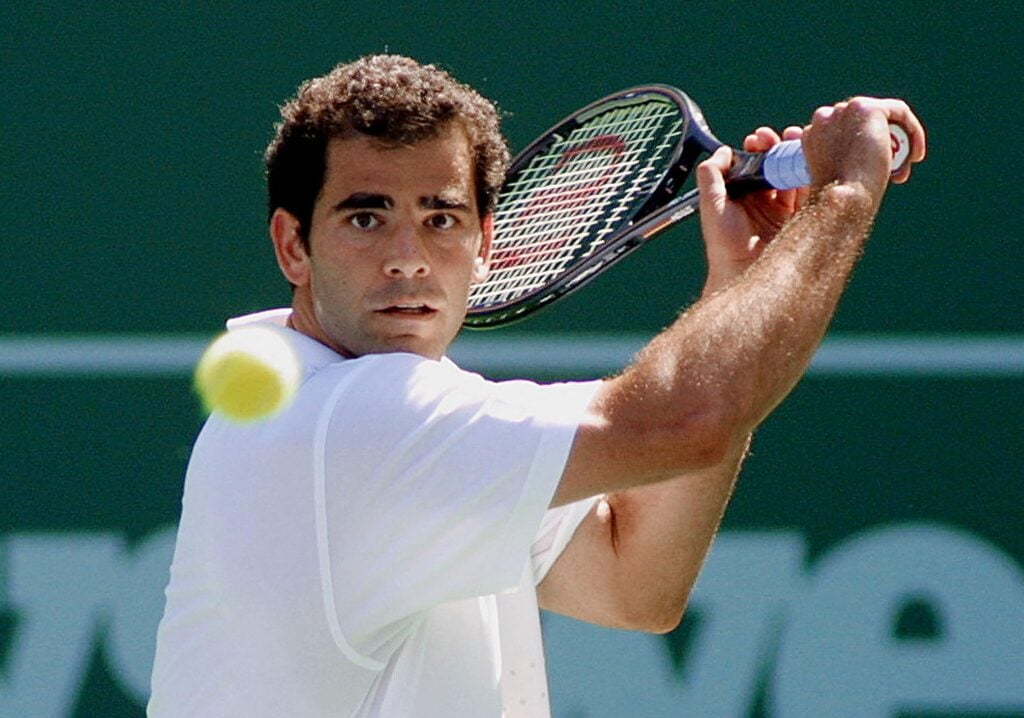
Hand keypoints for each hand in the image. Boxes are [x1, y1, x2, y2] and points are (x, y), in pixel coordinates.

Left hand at [697, 126, 807, 294]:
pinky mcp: (800, 219)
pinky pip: (810, 192)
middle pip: (776, 165)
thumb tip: (723, 151)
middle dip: (779, 147)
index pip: (753, 164)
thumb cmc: (724, 243)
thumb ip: (711, 175)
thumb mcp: (711, 204)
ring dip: (796, 156)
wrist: (743, 273)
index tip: (758, 139)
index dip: (757, 148)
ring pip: (794, 175)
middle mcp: (764, 201)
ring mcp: (783, 210)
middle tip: (780, 137)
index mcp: (743, 196)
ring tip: (796, 141)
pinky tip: (811, 160)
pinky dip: (811, 174)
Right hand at [801, 97, 926, 199]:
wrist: (844, 198)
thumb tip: (862, 160)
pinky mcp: (868, 109)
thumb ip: (841, 160)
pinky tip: (915, 155)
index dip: (862, 148)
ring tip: (904, 168)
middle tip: (895, 170)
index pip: (845, 131)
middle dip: (882, 143)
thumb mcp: (835, 177)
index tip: (872, 171)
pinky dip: (912, 131)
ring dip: (898, 140)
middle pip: (863, 122)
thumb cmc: (838, 198)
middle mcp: (824, 116)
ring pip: (883, 117)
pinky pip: (900, 112)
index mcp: (812, 133)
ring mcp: (845, 110)